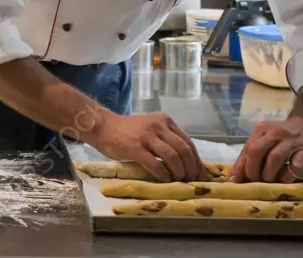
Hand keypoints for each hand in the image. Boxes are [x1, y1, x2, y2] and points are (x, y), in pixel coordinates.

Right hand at [90, 112, 208, 181]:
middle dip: (190, 169)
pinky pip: (155, 164)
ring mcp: (146, 136)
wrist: (103, 126)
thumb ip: (167, 140)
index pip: (188, 143)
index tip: (199, 175)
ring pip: (172, 157)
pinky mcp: (135, 147)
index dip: (196, 161)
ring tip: (177, 180)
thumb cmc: (128, 131)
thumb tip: (187, 162)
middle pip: (183, 150)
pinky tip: (164, 179)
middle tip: (190, 180)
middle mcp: (158, 126)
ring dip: (179, 172)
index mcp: (165, 121)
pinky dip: (163, 174)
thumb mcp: (151, 129)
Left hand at [231, 116, 302, 182]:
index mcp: (262, 130)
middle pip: (257, 151)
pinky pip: (295, 166)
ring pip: (274, 158)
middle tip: (254, 181)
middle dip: (252, 170)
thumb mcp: (266, 138)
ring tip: (268, 181)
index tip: (236, 181)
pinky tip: (284, 181)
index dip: (240, 167)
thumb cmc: (283, 136)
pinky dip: (287, 176)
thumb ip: (253, 152)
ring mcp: (291, 142)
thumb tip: (237, 176)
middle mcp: (275, 133)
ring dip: (268, 174)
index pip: (247, 148)